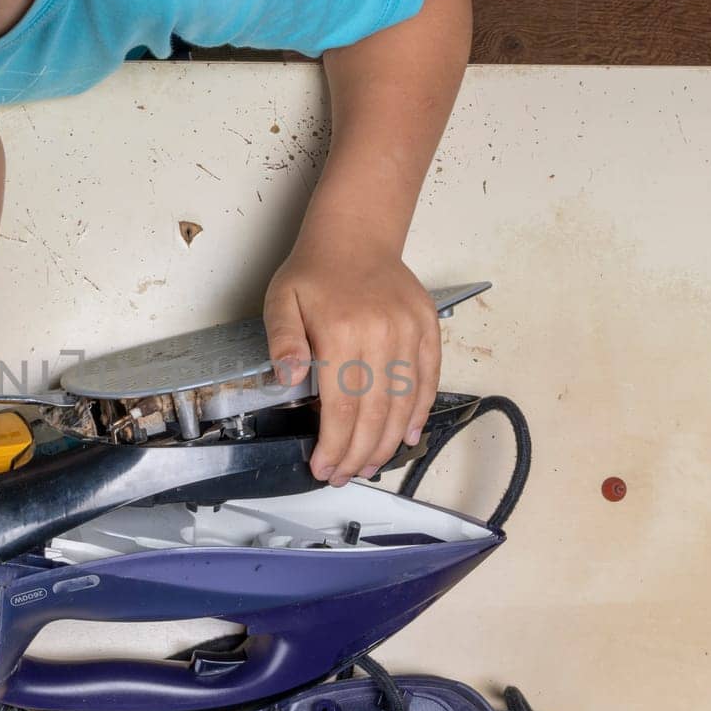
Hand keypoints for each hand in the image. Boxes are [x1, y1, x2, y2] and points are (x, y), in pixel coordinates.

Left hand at [264, 238, 440, 485]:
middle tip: (344, 474)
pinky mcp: (427, 329)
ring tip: (369, 464)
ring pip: (404, 404)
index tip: (323, 467)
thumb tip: (289, 379)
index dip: (334, 446)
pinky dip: (420, 412)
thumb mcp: (281, 301)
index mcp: (342, 333)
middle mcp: (381, 335)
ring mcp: (409, 333)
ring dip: (388, 442)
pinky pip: (428, 380)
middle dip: (358, 453)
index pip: (342, 408)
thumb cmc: (315, 272)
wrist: (355, 235)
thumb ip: (283, 342)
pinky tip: (408, 435)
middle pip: (375, 414)